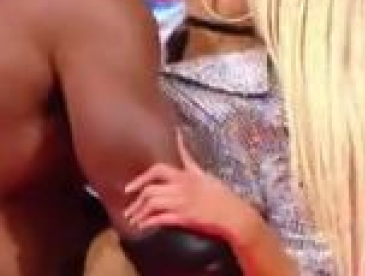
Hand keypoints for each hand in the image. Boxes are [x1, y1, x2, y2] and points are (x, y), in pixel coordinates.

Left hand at [122, 133, 263, 245]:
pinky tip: (143, 227)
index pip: (157, 171)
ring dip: (139, 213)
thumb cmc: (220, 195)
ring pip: (152, 204)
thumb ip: (188, 159)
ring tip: (134, 220)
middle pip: (150, 189)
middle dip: (136, 201)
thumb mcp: (204, 174)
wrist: (235, 216)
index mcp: (186, 176)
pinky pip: (161, 219)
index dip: (140, 179)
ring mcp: (182, 203)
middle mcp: (181, 188)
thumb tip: (179, 137)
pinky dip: (149, 223)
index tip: (129, 188)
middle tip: (129, 210)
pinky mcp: (185, 218)